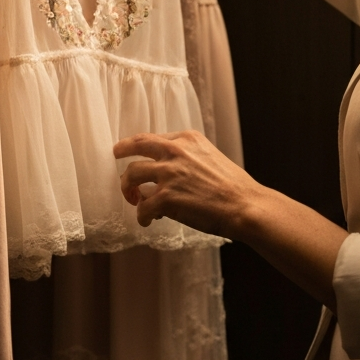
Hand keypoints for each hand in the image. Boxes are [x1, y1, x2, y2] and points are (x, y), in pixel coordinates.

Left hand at [114, 129, 262, 237]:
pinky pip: (142, 207)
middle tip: (115, 156)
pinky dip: (142, 216)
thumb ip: (188, 157)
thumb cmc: (232, 186)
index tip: (134, 151)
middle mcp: (174, 151)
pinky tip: (148, 221)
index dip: (139, 146)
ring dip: (128, 189)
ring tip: (133, 199)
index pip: (152, 138)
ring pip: (131, 176)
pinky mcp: (165, 198)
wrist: (244, 205)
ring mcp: (168, 174)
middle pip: (134, 147)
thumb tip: (167, 171)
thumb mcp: (210, 156)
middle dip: (120, 151)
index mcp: (186, 139)